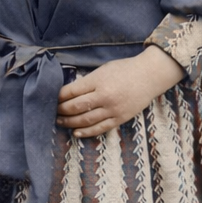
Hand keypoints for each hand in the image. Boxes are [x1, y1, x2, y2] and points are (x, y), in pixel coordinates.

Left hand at [56, 46, 183, 136]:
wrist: (150, 76)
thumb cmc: (125, 69)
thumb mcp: (103, 69)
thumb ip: (87, 81)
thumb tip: (69, 92)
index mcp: (98, 80)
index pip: (71, 91)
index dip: (58, 97)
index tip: (51, 99)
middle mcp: (104, 96)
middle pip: (75, 107)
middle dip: (61, 111)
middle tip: (53, 111)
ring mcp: (112, 109)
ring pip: (85, 120)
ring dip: (70, 123)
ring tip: (60, 122)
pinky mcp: (120, 118)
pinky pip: (100, 128)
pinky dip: (86, 132)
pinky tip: (76, 132)